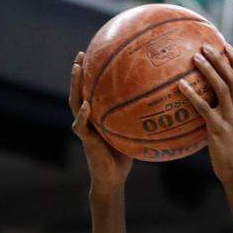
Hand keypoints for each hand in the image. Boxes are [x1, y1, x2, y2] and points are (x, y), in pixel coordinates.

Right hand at [69, 53, 131, 191]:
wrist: (112, 179)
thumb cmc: (123, 157)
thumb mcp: (132, 132)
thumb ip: (137, 118)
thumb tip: (158, 100)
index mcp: (96, 115)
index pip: (90, 90)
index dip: (89, 73)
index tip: (92, 53)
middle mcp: (87, 119)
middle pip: (78, 91)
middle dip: (77, 73)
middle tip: (80, 54)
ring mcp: (84, 128)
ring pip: (74, 103)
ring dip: (75, 86)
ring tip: (77, 69)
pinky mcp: (86, 141)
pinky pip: (81, 125)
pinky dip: (83, 115)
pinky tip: (87, 105)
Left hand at [178, 43, 232, 182]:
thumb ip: (229, 117)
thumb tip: (213, 109)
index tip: (225, 45)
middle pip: (232, 76)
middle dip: (220, 58)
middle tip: (206, 45)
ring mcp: (231, 118)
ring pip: (221, 86)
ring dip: (208, 70)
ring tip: (195, 57)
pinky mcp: (219, 129)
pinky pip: (204, 107)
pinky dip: (193, 94)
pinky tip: (181, 85)